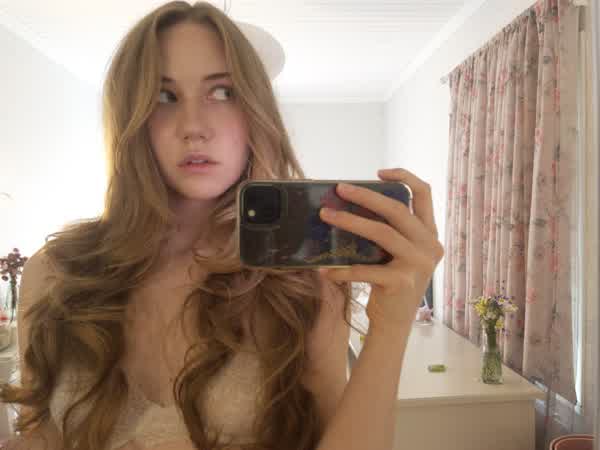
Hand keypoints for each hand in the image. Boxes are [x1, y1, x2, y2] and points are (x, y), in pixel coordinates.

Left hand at [318, 168, 443, 337]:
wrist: (394, 324)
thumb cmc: (389, 283)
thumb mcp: (395, 253)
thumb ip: (388, 230)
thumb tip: (352, 203)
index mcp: (429, 234)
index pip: (424, 194)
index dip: (404, 177)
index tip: (378, 172)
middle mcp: (430, 246)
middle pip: (397, 210)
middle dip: (365, 196)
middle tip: (339, 189)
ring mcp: (418, 264)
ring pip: (381, 233)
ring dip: (349, 222)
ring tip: (325, 216)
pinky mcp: (402, 282)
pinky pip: (365, 269)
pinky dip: (342, 270)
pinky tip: (324, 271)